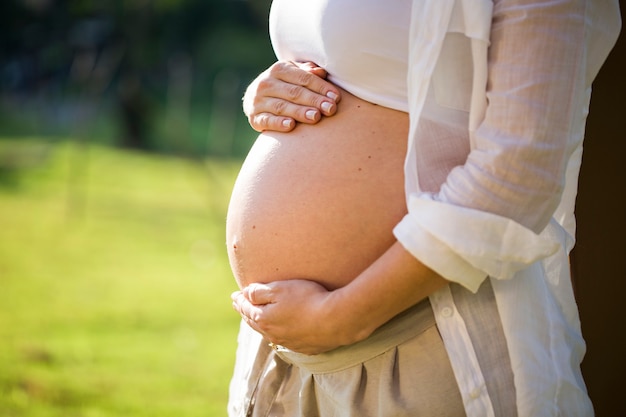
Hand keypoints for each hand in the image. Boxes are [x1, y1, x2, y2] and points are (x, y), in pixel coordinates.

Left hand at [231, 280, 355, 354]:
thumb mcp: (280, 289)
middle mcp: (272, 334)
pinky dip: (278, 333)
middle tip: (240, 305)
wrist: (336, 320)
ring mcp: (288, 342)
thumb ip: (260, 292)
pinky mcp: (304, 347)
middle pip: (254, 322)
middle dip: (246, 312)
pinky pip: (284, 340)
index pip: (246, 308)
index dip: (240, 300)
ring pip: (268, 333)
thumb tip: (245, 293)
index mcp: (263, 319)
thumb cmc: (307, 300)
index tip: (235, 295)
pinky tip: (281, 331)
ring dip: (260, 324)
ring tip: (256, 318)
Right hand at [242, 61, 341, 132]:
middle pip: (294, 92)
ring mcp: (258, 101)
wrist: (254, 100)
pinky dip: (278, 123)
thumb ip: (307, 73)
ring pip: (282, 106)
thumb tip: (321, 72)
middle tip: (330, 109)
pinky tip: (291, 126)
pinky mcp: (254, 118)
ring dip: (300, 112)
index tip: (336, 97)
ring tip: (316, 117)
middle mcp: (266, 83)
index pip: (303, 78)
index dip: (321, 87)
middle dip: (314, 100)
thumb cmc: (283, 86)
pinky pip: (267, 120)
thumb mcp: (294, 76)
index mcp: (279, 69)